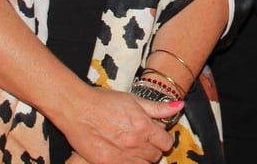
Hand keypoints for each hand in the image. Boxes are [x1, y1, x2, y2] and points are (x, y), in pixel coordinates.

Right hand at [52, 84, 179, 163]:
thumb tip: (179, 106)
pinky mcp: (107, 163)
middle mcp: (135, 144)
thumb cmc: (104, 101)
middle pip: (155, 156)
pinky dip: (128, 163)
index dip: (163, 138)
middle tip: (142, 139)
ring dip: (141, 158)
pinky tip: (121, 154)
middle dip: (152, 148)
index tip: (155, 134)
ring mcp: (121, 157)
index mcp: (144, 127)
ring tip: (131, 146)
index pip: (166, 142)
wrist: (77, 109)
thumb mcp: (133, 99)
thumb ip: (157, 108)